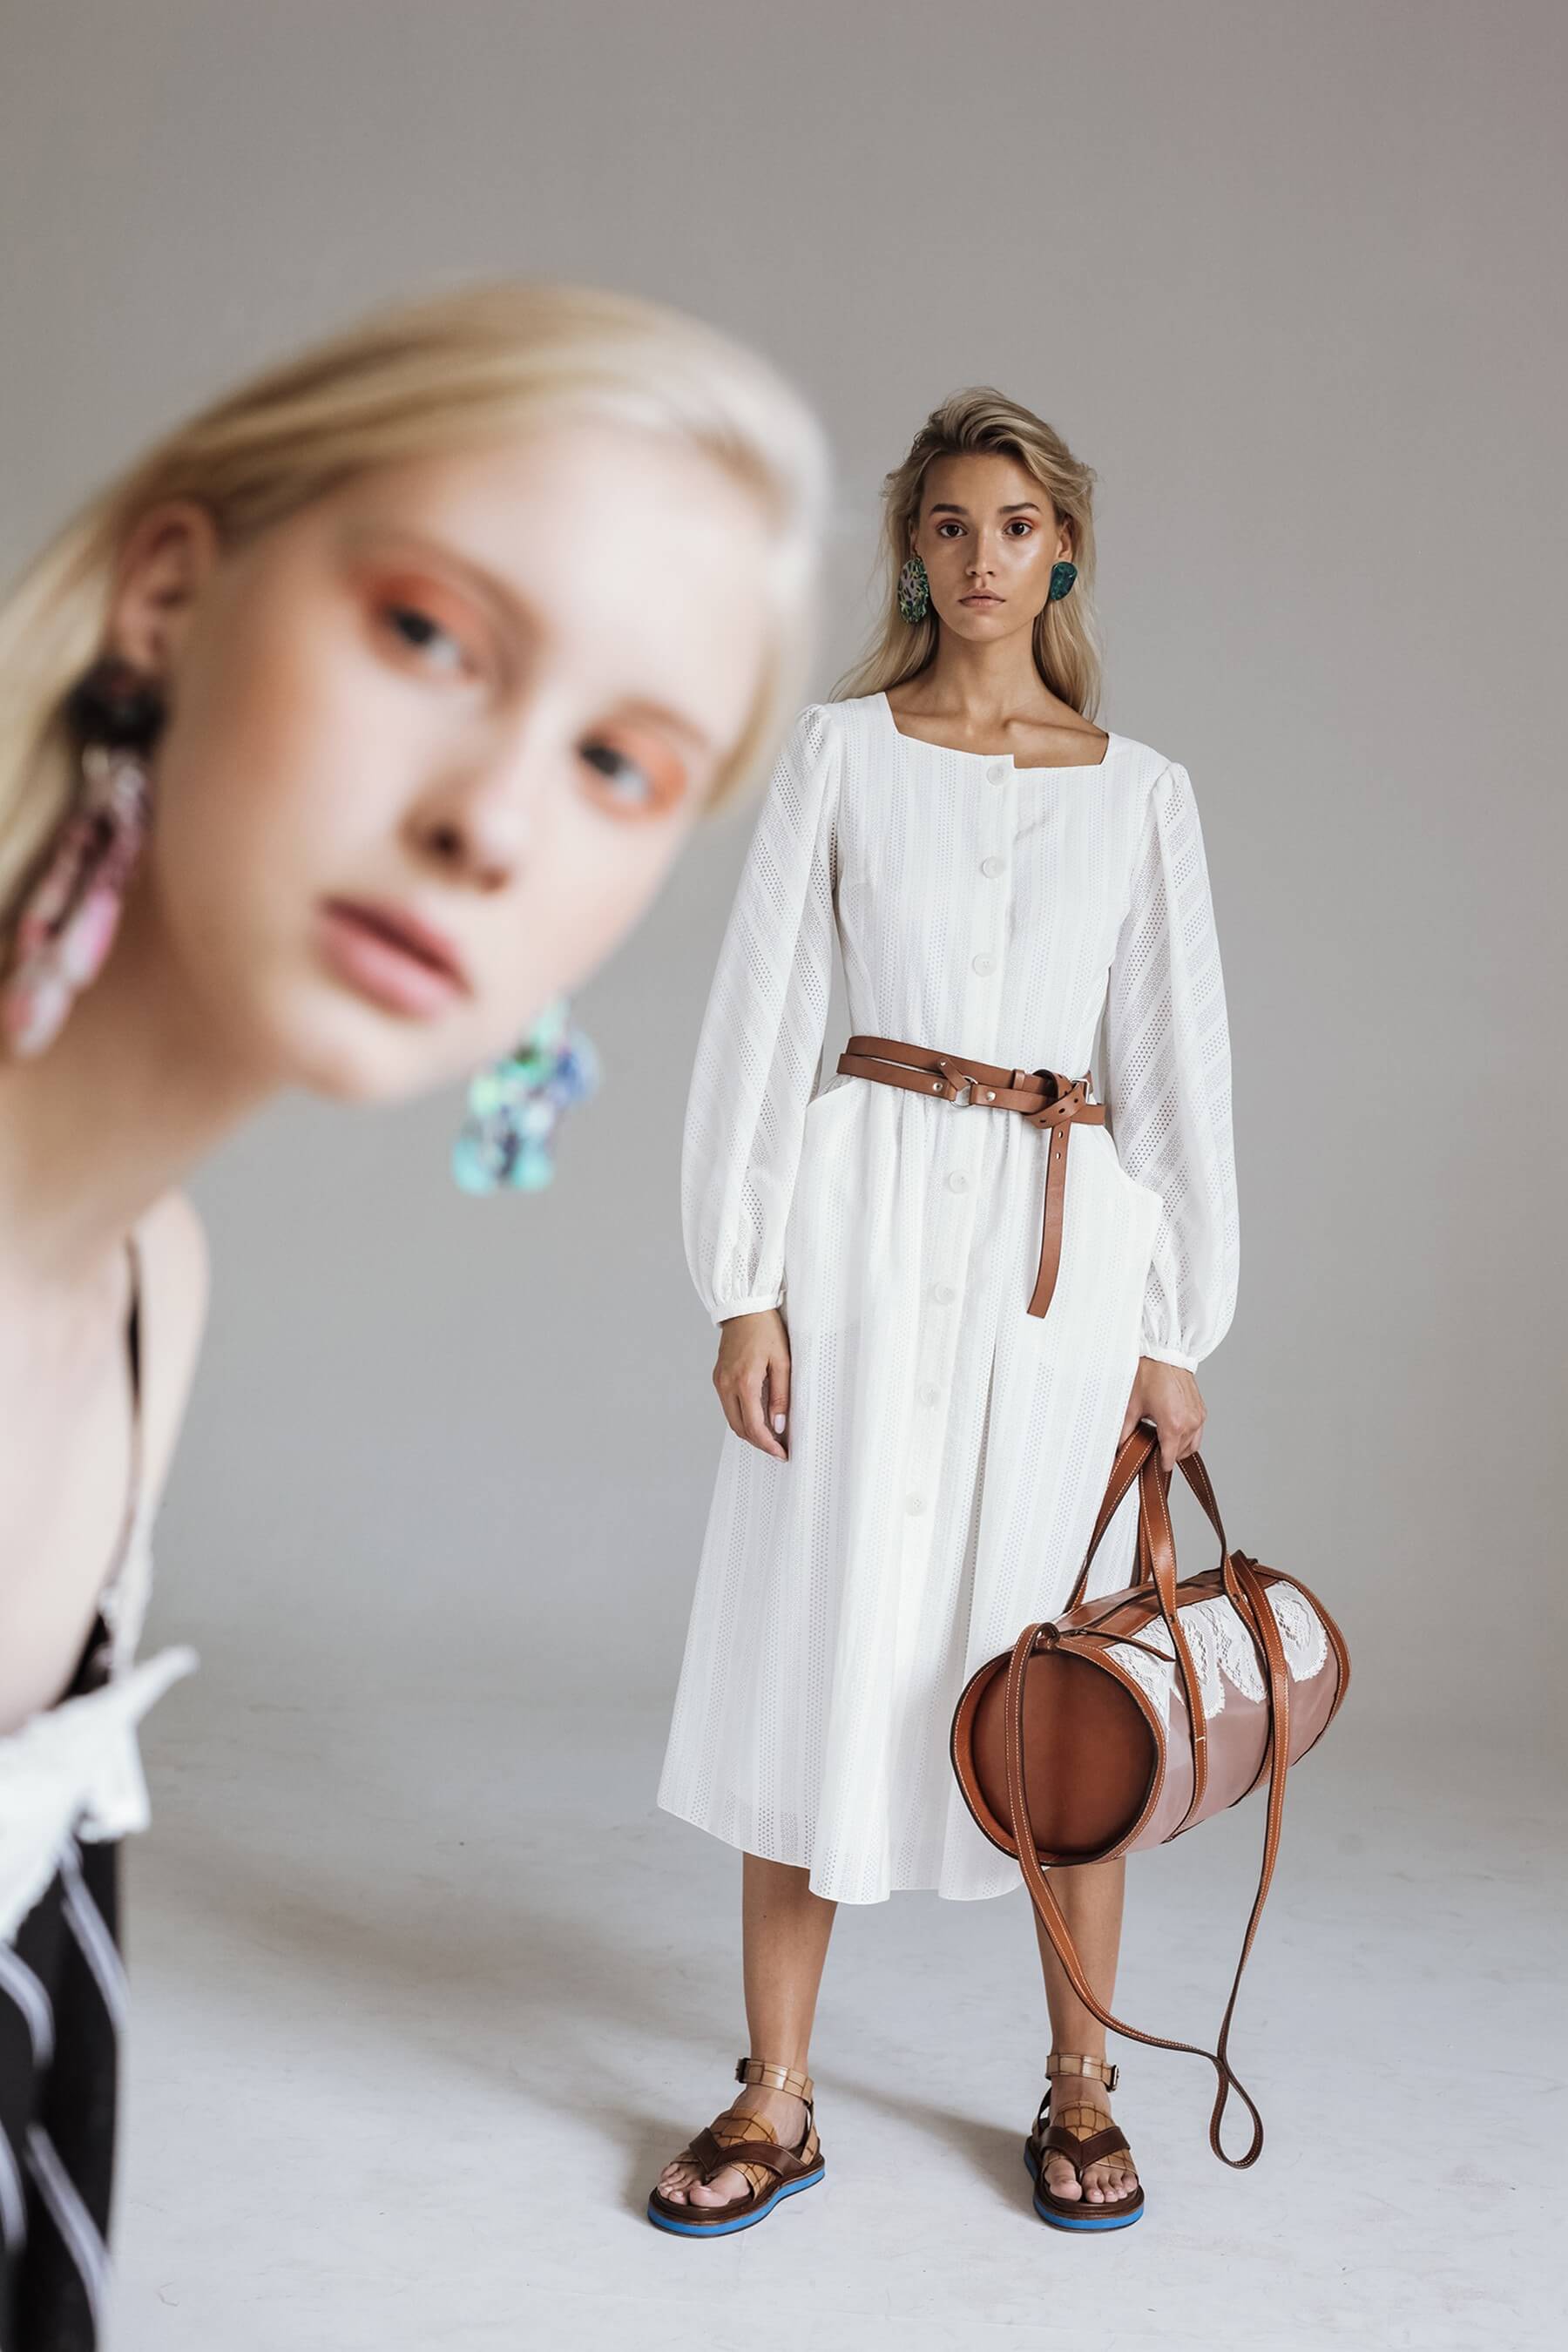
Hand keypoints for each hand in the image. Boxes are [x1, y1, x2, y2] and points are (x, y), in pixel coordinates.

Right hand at [713, 1308, 790, 1459]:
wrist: (744, 1308)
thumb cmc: (766, 1330)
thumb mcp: (783, 1362)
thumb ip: (781, 1396)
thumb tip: (779, 1425)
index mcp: (744, 1382)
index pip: (754, 1426)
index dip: (768, 1445)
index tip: (781, 1453)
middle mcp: (727, 1385)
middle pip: (740, 1428)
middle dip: (759, 1443)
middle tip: (778, 1449)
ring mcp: (720, 1382)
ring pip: (732, 1419)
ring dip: (750, 1431)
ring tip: (770, 1435)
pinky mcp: (718, 1377)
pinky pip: (728, 1406)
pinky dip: (742, 1417)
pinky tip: (757, 1417)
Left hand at [1120, 1356, 1204, 1473]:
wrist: (1165, 1353)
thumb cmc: (1149, 1374)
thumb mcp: (1132, 1405)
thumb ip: (1125, 1431)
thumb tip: (1117, 1447)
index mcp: (1173, 1425)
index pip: (1170, 1458)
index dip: (1159, 1464)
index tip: (1152, 1466)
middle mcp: (1190, 1423)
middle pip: (1181, 1453)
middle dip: (1167, 1453)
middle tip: (1151, 1448)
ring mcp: (1198, 1417)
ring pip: (1192, 1446)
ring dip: (1179, 1447)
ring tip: (1162, 1438)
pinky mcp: (1201, 1410)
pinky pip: (1197, 1432)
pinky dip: (1187, 1436)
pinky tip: (1172, 1428)